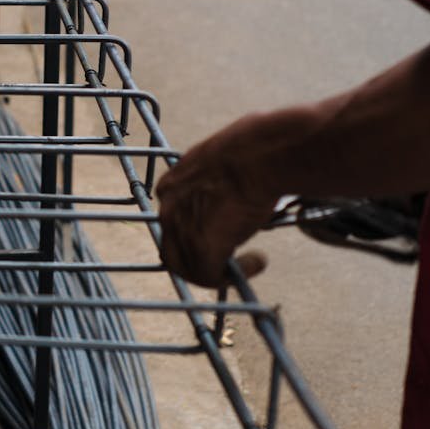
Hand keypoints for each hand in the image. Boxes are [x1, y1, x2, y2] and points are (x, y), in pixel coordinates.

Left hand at [155, 120, 278, 287]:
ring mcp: (181, 229)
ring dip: (215, 273)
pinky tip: (257, 262)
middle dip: (196, 261)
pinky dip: (234, 277)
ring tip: (245, 266)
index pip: (173, 222)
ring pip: (187, 268)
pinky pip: (209, 277)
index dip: (193, 235)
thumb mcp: (221, 166)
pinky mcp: (200, 247)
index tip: (220, 237)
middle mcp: (168, 208)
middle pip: (172, 249)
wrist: (261, 154)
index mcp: (171, 186)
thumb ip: (216, 187)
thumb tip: (232, 198)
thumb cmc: (252, 151)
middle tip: (224, 264)